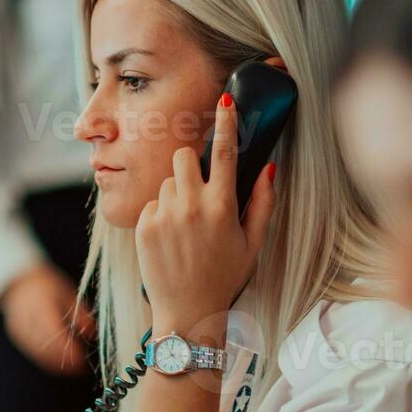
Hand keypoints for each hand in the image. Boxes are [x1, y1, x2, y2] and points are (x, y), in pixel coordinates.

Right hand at [2, 264, 95, 373]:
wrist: (16, 279)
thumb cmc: (46, 285)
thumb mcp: (67, 293)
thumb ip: (80, 313)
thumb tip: (92, 332)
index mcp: (42, 304)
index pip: (55, 332)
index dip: (68, 349)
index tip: (82, 360)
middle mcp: (28, 317)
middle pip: (46, 345)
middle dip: (62, 360)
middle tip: (79, 368)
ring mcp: (19, 327)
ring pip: (37, 351)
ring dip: (54, 362)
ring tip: (71, 369)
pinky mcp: (16, 334)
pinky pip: (31, 350)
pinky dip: (44, 358)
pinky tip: (56, 363)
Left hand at [136, 93, 275, 330]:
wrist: (187, 313)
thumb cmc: (225, 277)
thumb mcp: (254, 243)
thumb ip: (263, 202)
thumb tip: (269, 167)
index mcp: (222, 207)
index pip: (223, 151)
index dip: (226, 121)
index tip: (225, 98)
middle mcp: (191, 206)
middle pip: (183, 156)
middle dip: (190, 165)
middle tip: (199, 190)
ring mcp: (164, 216)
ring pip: (167, 181)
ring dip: (177, 194)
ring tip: (186, 227)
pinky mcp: (143, 226)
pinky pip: (153, 203)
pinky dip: (162, 214)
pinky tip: (172, 239)